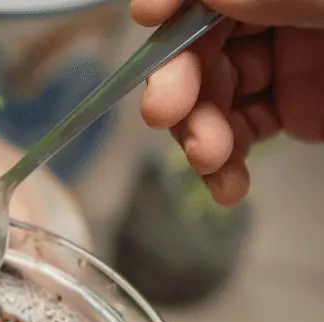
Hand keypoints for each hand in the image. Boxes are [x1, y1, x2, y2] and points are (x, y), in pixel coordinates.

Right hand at [133, 0, 323, 204]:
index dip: (172, 7)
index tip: (148, 19)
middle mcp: (275, 13)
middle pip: (198, 45)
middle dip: (177, 83)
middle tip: (164, 112)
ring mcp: (285, 60)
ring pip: (212, 94)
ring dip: (196, 134)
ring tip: (207, 160)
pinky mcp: (294, 107)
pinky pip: (242, 131)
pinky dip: (224, 164)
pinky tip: (225, 183)